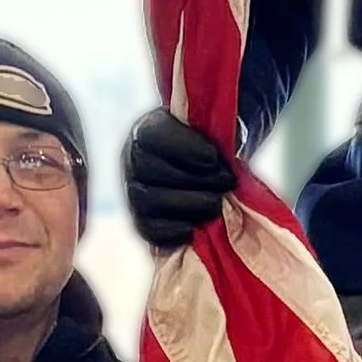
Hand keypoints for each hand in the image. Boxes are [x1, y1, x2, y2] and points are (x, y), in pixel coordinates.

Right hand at [125, 109, 235, 249]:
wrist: (197, 169)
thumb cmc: (205, 146)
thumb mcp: (211, 130)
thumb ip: (215, 133)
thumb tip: (229, 155)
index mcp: (147, 130)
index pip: (154, 135)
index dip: (185, 148)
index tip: (214, 159)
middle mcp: (132, 160)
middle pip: (152, 170)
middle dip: (195, 179)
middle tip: (227, 182)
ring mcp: (133, 192)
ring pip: (149, 201)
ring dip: (189, 204)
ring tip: (218, 203)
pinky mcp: (141, 222)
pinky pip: (149, 230)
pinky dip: (174, 231)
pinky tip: (198, 227)